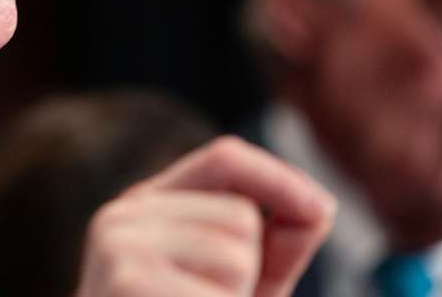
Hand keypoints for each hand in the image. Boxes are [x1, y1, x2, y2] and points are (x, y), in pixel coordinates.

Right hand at [76, 136, 334, 296]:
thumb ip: (270, 248)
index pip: (225, 159)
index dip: (280, 179)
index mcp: (143, 207)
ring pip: (236, 253)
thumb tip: (315, 209)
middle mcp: (121, 217)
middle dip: (250, 271)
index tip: (322, 210)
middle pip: (240, 216)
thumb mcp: (231, 289)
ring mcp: (119, 249)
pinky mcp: (128, 282)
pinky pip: (222, 294)